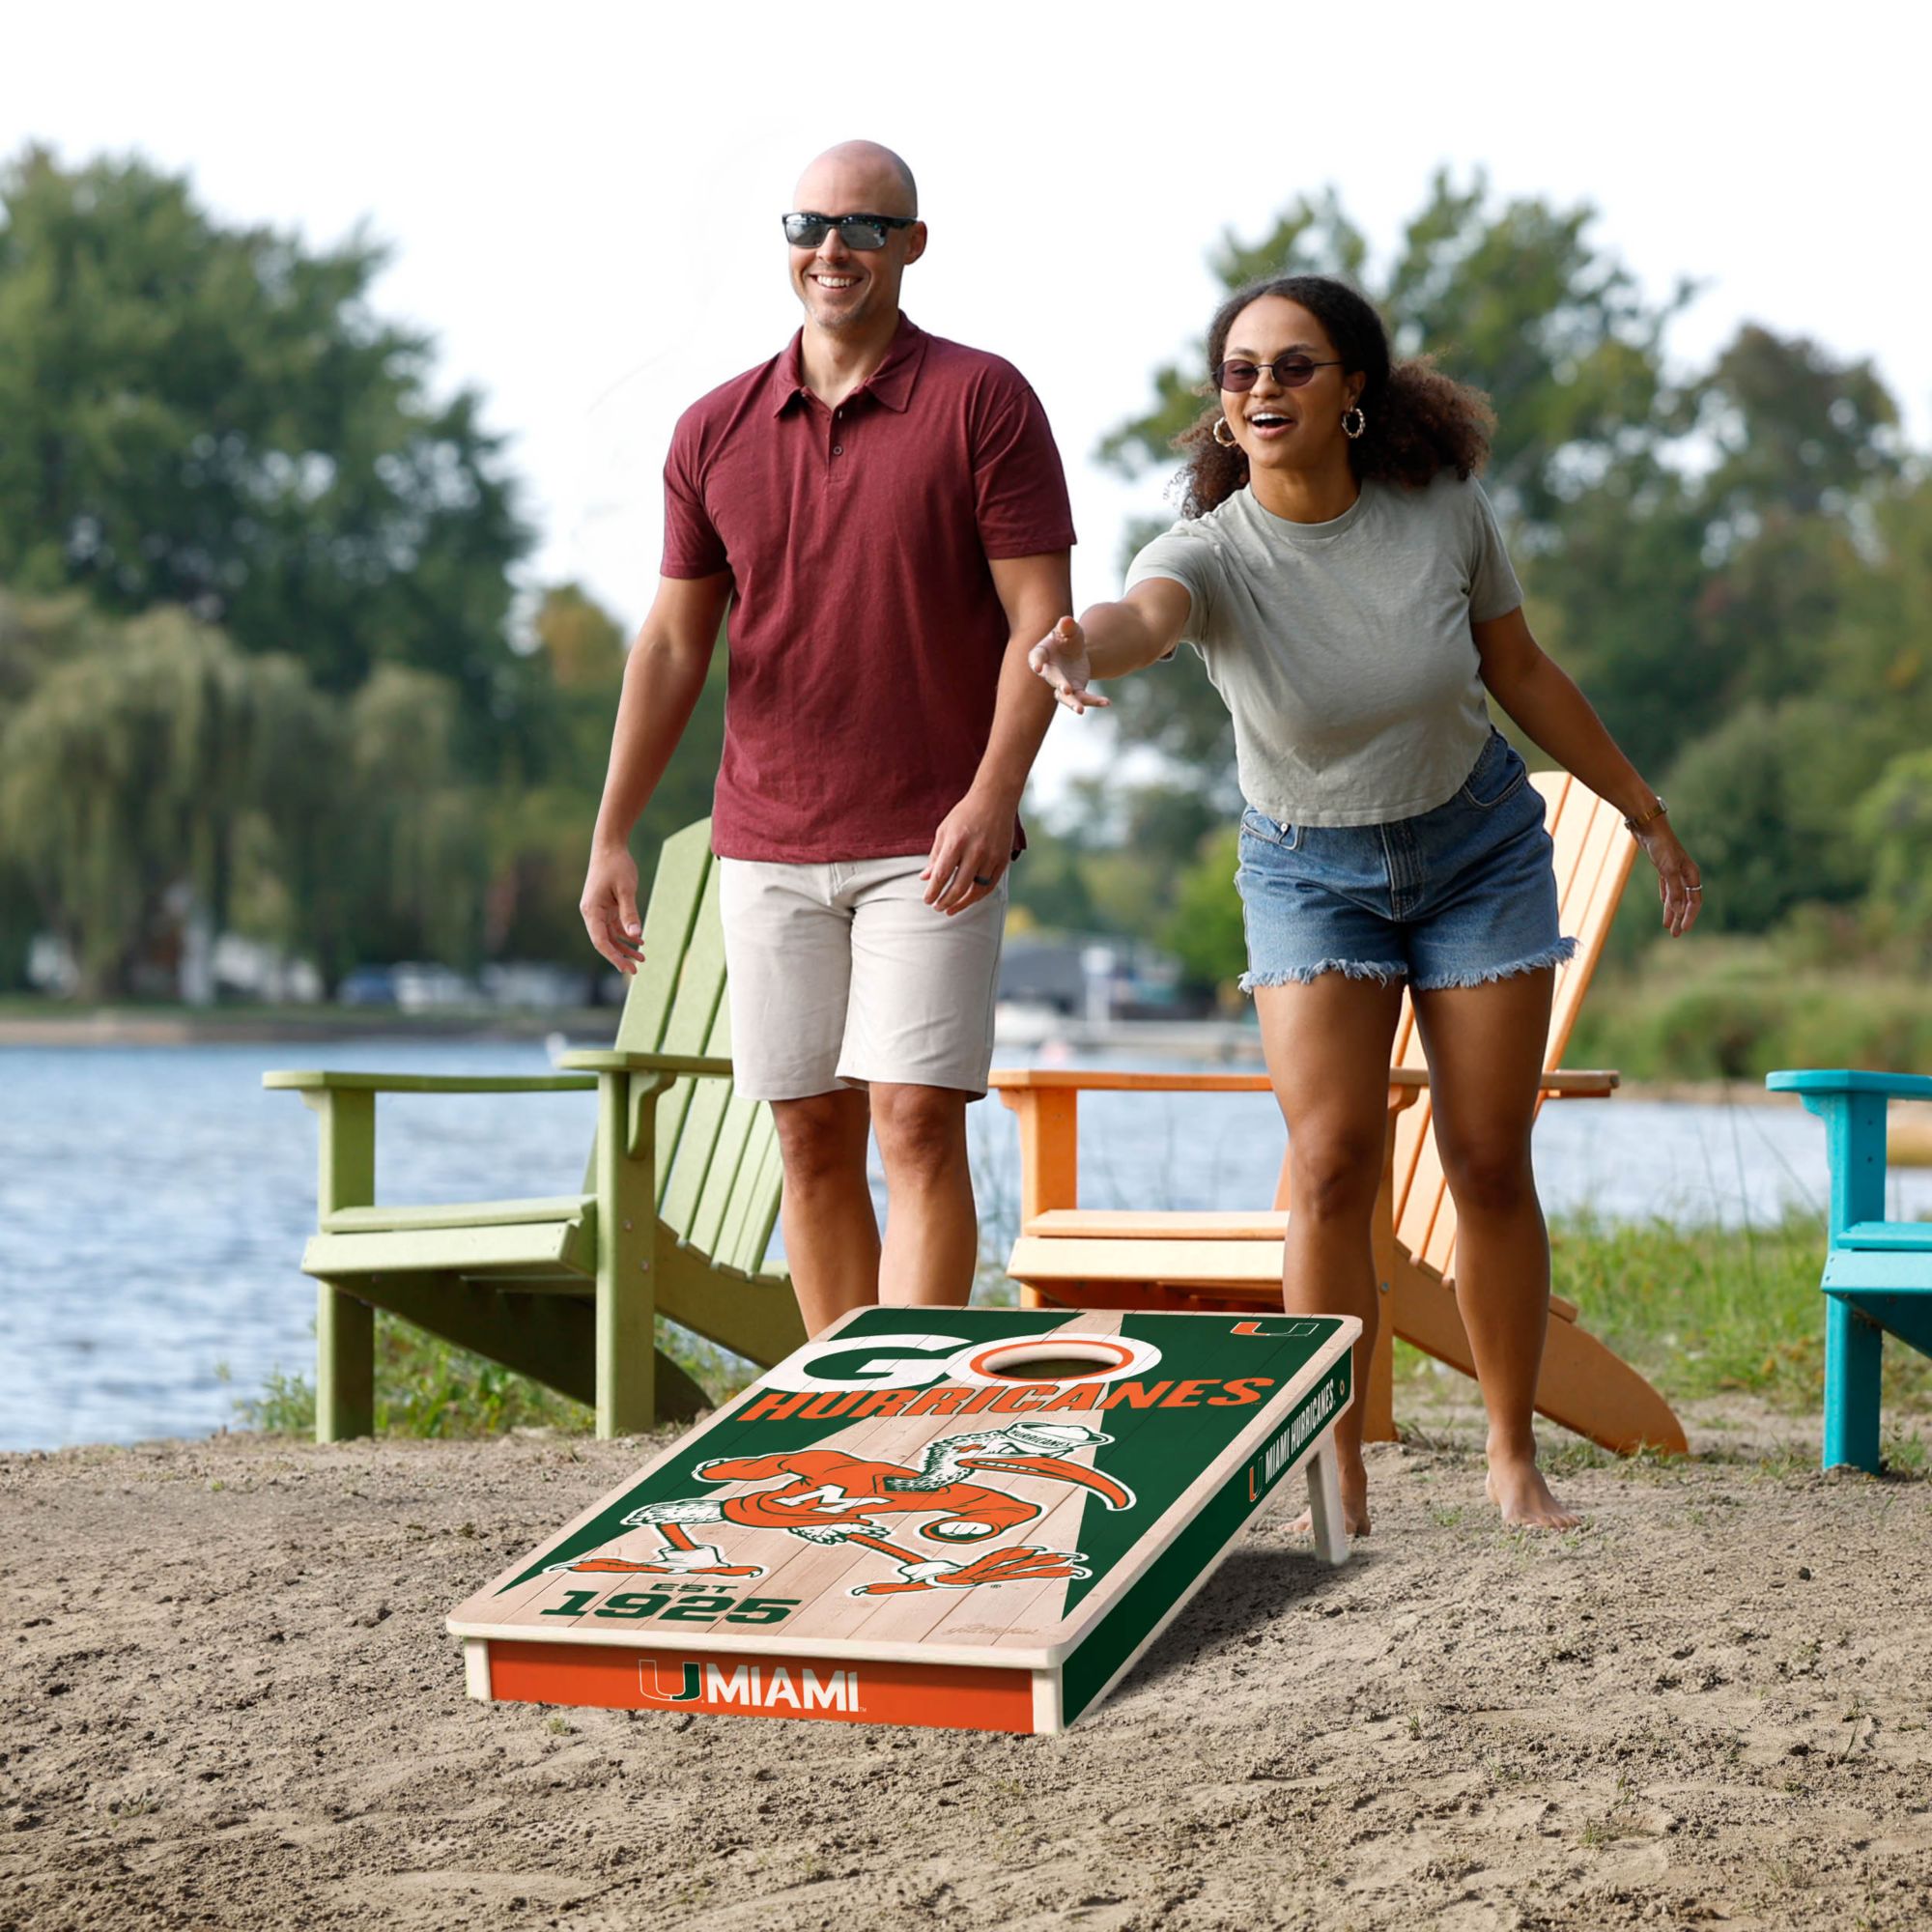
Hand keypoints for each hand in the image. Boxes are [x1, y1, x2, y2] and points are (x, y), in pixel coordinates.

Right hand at [580, 844, 644, 973]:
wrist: (610, 846)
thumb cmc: (617, 866)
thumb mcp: (626, 890)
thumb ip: (630, 913)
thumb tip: (635, 936)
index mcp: (591, 910)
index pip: (600, 940)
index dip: (613, 956)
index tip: (627, 968)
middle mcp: (592, 913)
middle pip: (604, 941)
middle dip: (619, 956)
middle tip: (636, 970)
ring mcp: (598, 910)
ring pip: (610, 935)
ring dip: (624, 946)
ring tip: (642, 958)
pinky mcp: (606, 906)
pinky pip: (614, 925)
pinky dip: (626, 934)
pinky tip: (639, 941)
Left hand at [923, 787, 1013, 915]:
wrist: (995, 800)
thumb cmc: (965, 815)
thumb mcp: (944, 831)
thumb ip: (935, 856)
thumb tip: (925, 879)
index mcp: (956, 842)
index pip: (941, 875)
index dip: (933, 892)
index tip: (927, 901)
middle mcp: (975, 851)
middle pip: (958, 887)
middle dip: (945, 901)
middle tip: (937, 907)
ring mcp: (991, 856)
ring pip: (976, 890)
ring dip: (962, 903)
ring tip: (950, 909)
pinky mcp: (1003, 860)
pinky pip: (990, 885)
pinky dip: (978, 896)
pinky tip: (968, 900)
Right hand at [1027, 616, 1107, 714]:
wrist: (1075, 651)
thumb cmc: (1068, 637)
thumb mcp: (1070, 629)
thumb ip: (1067, 626)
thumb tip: (1066, 621)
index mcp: (1043, 653)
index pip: (1037, 657)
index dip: (1036, 662)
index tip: (1037, 668)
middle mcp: (1049, 671)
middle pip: (1052, 678)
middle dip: (1059, 683)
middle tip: (1066, 689)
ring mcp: (1061, 683)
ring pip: (1065, 697)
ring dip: (1072, 703)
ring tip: (1080, 710)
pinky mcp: (1075, 691)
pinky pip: (1083, 698)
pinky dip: (1095, 701)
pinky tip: (1107, 702)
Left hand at [1643, 824, 1702, 937]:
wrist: (1648, 827)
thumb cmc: (1660, 846)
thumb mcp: (1667, 869)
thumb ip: (1674, 890)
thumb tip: (1680, 910)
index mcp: (1691, 874)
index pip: (1694, 901)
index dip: (1689, 916)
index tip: (1683, 930)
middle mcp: (1685, 873)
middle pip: (1686, 901)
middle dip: (1681, 918)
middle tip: (1676, 934)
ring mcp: (1674, 870)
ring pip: (1676, 896)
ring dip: (1672, 911)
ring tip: (1668, 926)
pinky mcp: (1663, 867)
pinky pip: (1668, 887)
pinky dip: (1667, 898)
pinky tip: (1665, 905)